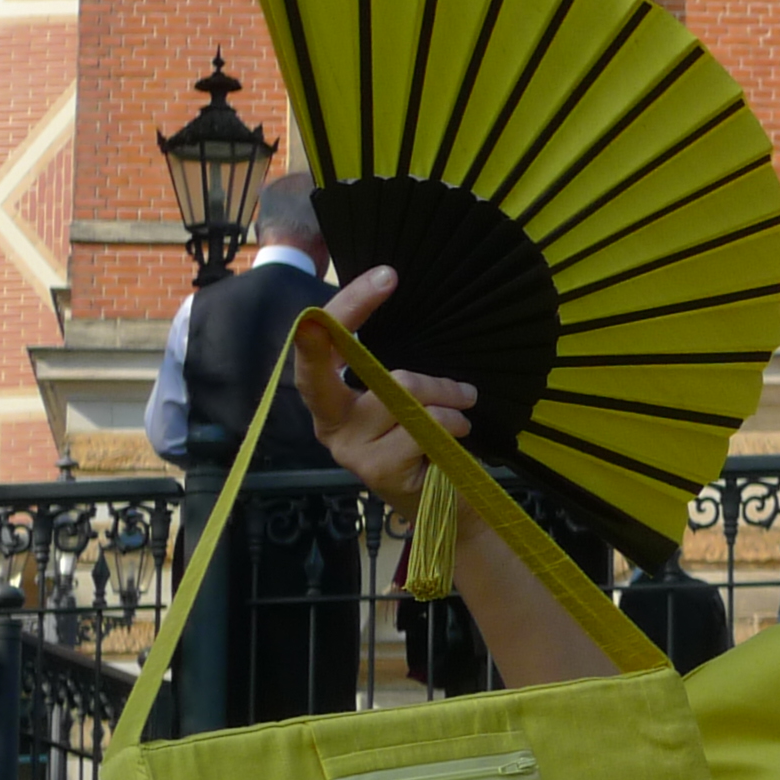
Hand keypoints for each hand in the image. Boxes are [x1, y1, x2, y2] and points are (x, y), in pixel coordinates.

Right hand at [287, 269, 477, 522]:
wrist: (449, 504)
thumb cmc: (426, 444)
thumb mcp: (409, 399)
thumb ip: (398, 371)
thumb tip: (409, 319)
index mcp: (331, 401)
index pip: (319, 349)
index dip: (343, 311)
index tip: (383, 276)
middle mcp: (329, 423)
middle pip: (325, 364)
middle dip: (351, 313)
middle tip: (388, 277)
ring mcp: (350, 449)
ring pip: (402, 391)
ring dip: (446, 394)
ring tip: (460, 410)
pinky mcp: (377, 469)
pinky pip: (426, 424)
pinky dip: (452, 422)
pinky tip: (456, 437)